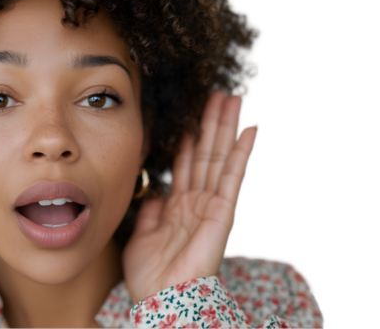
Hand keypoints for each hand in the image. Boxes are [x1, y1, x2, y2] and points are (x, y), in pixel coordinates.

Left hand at [122, 90, 259, 303]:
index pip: (185, 164)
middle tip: (218, 95)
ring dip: (227, 127)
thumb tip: (153, 189)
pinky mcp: (224, 209)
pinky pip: (233, 174)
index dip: (189, 138)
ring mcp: (212, 203)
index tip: (191, 115)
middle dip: (211, 124)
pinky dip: (242, 150)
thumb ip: (150, 209)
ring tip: (233, 99)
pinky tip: (249, 127)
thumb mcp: (142, 233)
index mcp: (178, 205)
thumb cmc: (150, 273)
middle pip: (206, 153)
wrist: (161, 296)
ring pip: (220, 156)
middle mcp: (197, 201)